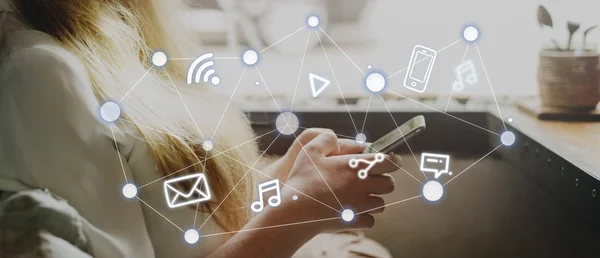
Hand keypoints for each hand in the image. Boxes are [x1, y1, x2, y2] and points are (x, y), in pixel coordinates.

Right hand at [272, 131, 399, 232]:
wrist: (295, 211)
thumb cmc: (303, 179)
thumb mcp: (310, 150)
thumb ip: (326, 139)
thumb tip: (336, 138)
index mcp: (356, 167)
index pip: (390, 162)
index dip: (394, 160)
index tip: (391, 161)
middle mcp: (363, 186)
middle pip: (390, 184)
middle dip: (384, 181)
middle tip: (372, 179)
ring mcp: (360, 206)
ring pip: (382, 204)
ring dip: (374, 200)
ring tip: (360, 197)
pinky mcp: (354, 222)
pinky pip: (370, 221)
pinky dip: (364, 217)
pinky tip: (353, 212)